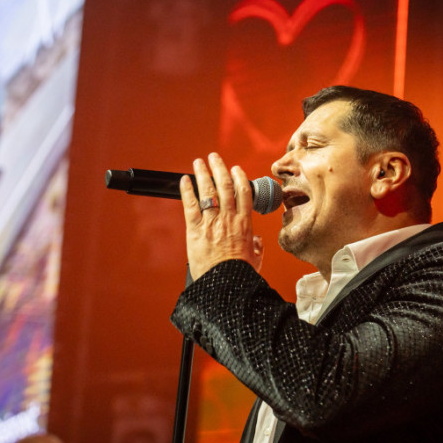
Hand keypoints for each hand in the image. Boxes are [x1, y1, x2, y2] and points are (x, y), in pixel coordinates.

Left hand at [179, 153, 262, 278]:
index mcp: (244, 225)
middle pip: (225, 186)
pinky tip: (184, 180)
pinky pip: (190, 205)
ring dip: (203, 173)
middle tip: (215, 157)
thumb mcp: (255, 260)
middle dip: (219, 168)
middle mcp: (229, 219)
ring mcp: (212, 223)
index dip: (239, 177)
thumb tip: (257, 242)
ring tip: (199, 162)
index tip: (236, 169)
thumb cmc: (238, 275)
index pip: (244, 193)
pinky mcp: (195, 230)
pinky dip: (187, 190)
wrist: (223, 285)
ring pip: (208, 191)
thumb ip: (256, 248)